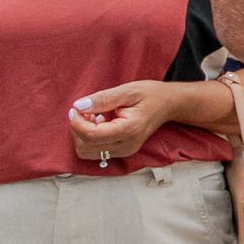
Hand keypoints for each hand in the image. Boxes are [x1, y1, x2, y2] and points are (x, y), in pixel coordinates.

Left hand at [69, 81, 186, 161]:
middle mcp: (127, 145)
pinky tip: (99, 125)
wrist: (168, 104)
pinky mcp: (122, 152)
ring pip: (87, 152)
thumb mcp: (126, 90)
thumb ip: (102, 99)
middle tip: (86, 111)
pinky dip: (89, 139)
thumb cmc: (150, 94)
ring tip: (93, 117)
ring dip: (82, 135)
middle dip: (78, 128)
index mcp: (129, 130)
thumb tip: (78, 106)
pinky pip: (94, 152)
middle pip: (85, 147)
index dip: (76, 123)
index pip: (91, 135)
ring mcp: (125, 151)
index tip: (75, 109)